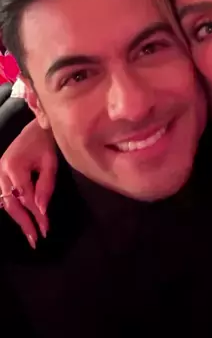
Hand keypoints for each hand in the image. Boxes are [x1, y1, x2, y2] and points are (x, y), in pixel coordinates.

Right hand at [0, 120, 57, 247]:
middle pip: (11, 204)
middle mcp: (2, 172)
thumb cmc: (47, 143)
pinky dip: (13, 208)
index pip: (26, 198)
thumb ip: (46, 186)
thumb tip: (41, 210)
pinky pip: (4, 195)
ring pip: (5, 202)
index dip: (36, 215)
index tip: (45, 229)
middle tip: (35, 239)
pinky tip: (21, 218)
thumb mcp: (50, 163)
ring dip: (18, 218)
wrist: (36, 128)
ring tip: (30, 233)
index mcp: (14, 168)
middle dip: (24, 223)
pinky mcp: (1, 174)